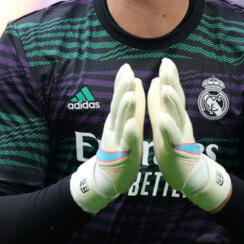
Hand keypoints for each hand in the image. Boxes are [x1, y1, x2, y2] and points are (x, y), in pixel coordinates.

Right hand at [70, 64, 144, 213]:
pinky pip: (126, 143)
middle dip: (122, 90)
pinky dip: (129, 133)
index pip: (119, 98)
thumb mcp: (126, 123)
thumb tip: (134, 82)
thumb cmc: (121, 147)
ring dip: (125, 108)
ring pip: (121, 122)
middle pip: (118, 106)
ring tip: (130, 94)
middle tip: (128, 74)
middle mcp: (115, 128)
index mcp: (118, 119)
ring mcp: (118, 141)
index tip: (126, 67)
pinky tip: (132, 124)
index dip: (122, 83)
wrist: (110, 177)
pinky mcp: (123, 155)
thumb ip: (129, 105)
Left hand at [147, 58, 231, 211]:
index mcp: (174, 115)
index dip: (170, 76)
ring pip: (176, 116)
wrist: (186, 174)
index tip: (166, 60)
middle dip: (172, 82)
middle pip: (177, 99)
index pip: (173, 92)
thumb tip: (159, 80)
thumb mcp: (164, 121)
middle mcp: (179, 122)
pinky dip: (169, 128)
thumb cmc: (173, 145)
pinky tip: (164, 119)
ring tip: (166, 88)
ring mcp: (179, 136)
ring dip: (171, 102)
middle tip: (167, 66)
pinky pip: (173, 138)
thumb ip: (160, 102)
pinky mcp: (177, 150)